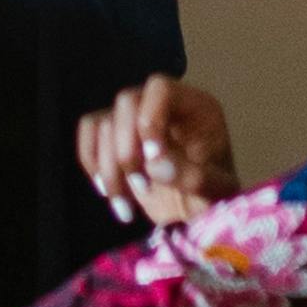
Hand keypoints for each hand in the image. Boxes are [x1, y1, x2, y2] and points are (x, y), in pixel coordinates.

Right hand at [79, 74, 239, 227]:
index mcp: (196, 107)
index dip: (150, 119)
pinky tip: (110, 192)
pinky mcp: (115, 136)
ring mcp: (136, 119)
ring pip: (103, 123)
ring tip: (127, 204)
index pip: (161, 89)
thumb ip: (194, 176)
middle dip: (127, 149)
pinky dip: (93, 164)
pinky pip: (89, 134)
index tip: (152, 160)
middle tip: (143, 187)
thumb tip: (154, 164)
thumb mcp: (217, 192)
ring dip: (110, 169)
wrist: (197, 217)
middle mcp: (163, 105)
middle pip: (126, 101)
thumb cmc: (214, 199)